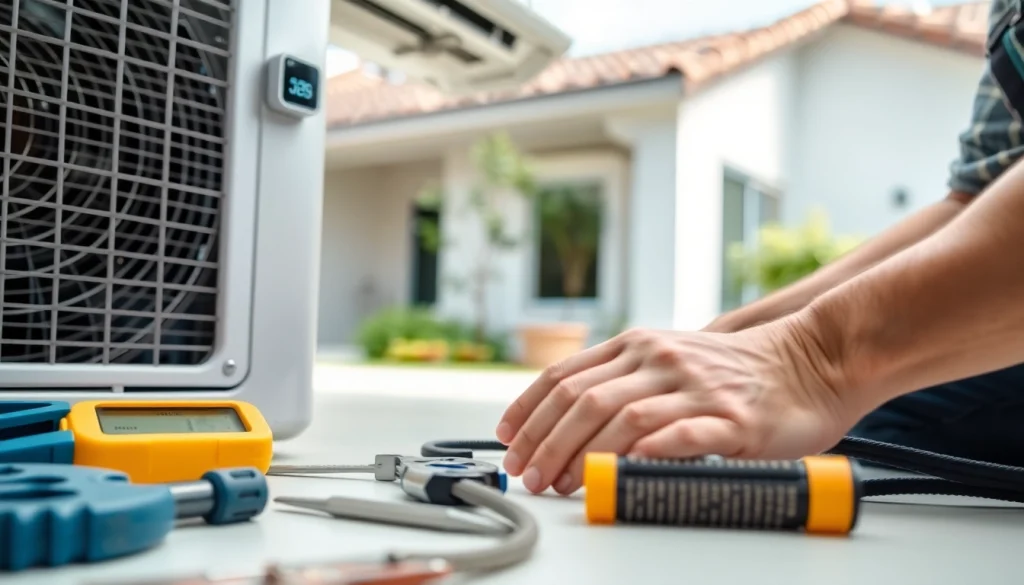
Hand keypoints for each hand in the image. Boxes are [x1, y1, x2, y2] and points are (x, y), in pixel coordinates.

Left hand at [494, 321, 854, 495]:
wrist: (810, 360)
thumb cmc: (734, 371)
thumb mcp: (667, 361)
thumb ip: (622, 380)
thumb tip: (562, 422)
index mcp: (637, 345)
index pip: (565, 376)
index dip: (528, 411)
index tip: (508, 442)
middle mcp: (659, 359)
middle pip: (583, 401)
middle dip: (545, 442)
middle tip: (529, 476)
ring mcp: (695, 387)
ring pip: (622, 418)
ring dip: (582, 456)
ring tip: (561, 484)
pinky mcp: (731, 418)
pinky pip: (683, 435)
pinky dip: (648, 452)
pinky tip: (625, 470)